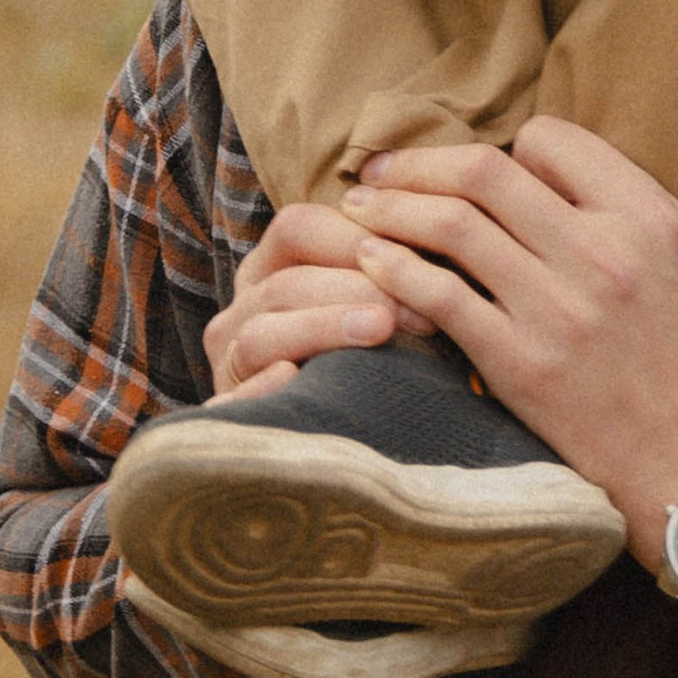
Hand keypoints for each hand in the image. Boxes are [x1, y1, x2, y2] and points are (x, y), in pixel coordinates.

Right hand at [200, 200, 433, 405]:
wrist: (336, 451)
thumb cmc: (375, 359)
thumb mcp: (378, 306)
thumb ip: (393, 273)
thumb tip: (449, 238)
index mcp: (272, 268)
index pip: (298, 227)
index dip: (359, 238)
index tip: (421, 259)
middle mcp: (243, 309)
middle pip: (285, 282)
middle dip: (356, 290)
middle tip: (420, 313)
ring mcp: (229, 362)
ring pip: (260, 334)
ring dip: (321, 328)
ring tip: (379, 330)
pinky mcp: (228, 415)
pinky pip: (230, 401)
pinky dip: (263, 388)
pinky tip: (295, 379)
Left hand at [337, 120, 677, 555]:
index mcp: (649, 218)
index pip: (551, 140)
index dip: (513, 145)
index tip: (489, 167)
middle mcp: (601, 254)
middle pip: (485, 173)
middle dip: (420, 163)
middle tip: (380, 168)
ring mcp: (555, 309)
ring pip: (451, 227)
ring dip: (393, 210)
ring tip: (361, 207)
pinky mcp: (516, 361)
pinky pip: (439, 297)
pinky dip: (394, 272)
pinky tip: (370, 262)